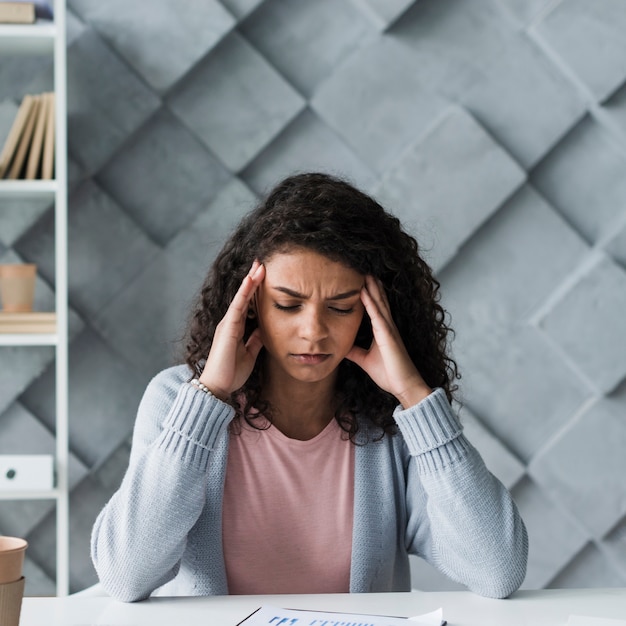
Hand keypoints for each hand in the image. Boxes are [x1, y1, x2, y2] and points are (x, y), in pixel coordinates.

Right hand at [198, 260, 264, 400]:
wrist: (218, 387)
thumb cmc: (232, 373)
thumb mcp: (249, 354)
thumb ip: (255, 340)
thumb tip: (264, 329)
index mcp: (236, 328)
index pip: (248, 304)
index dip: (255, 290)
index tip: (264, 275)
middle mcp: (230, 323)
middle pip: (243, 296)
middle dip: (252, 279)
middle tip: (261, 262)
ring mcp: (227, 324)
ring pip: (240, 297)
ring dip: (250, 281)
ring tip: (259, 265)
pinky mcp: (227, 328)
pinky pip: (237, 306)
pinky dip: (244, 293)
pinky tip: (250, 280)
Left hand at [345, 275, 431, 408]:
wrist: (404, 387)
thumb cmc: (389, 374)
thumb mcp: (365, 360)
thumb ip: (355, 352)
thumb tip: (341, 346)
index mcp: (383, 331)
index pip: (375, 307)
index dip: (370, 293)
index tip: (361, 280)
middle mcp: (387, 327)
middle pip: (379, 301)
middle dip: (372, 285)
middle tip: (364, 269)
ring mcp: (388, 330)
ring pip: (379, 304)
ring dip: (372, 288)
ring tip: (365, 273)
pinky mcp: (388, 336)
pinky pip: (378, 316)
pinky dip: (370, 304)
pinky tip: (364, 293)